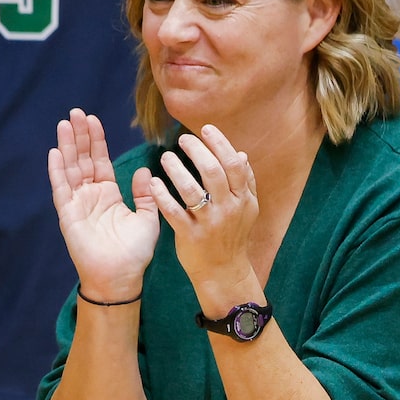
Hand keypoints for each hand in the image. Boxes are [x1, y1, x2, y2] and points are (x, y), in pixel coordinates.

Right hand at [47, 110, 159, 303]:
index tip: (93, 119)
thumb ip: (145, 194)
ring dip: (67, 146)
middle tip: (76, 112)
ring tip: (65, 124)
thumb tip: (145, 170)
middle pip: (82, 159)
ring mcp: (77, 204)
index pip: (99, 160)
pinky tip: (55, 153)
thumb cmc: (134, 253)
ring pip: (70, 169)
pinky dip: (57, 171)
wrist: (121, 278)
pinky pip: (61, 190)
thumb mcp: (147, 218)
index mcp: (108, 194)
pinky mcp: (68, 215)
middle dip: (79, 136)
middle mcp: (90, 195)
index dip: (96, 140)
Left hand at [152, 125, 263, 318]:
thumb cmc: (232, 236)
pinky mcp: (190, 236)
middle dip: (197, 150)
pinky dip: (162, 195)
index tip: (205, 128)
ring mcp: (209, 223)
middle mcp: (228, 208)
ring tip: (165, 157)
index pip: (233, 164)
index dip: (220, 143)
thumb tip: (242, 154)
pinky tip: (153, 183)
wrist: (224, 271)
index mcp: (243, 199)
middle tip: (182, 139)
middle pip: (212, 172)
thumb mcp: (246, 209)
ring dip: (176, 169)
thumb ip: (245, 181)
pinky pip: (173, 212)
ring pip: (191, 190)